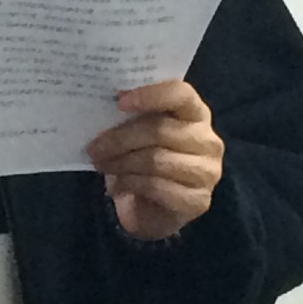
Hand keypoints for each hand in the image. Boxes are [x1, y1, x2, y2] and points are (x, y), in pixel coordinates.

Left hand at [86, 80, 224, 240]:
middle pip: (160, 130)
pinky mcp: (198, 200)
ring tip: (101, 164)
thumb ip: (133, 116)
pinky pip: (157, 186)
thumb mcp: (139, 133)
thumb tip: (108, 101)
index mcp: (196, 114)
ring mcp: (207, 172)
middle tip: (94, 147)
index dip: (151, 95)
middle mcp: (208, 141)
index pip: (181, 94)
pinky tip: (118, 184)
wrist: (154, 209)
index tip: (119, 101)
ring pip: (156, 160)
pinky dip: (131, 184)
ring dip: (121, 163)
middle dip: (120, 139)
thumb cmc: (146, 162)